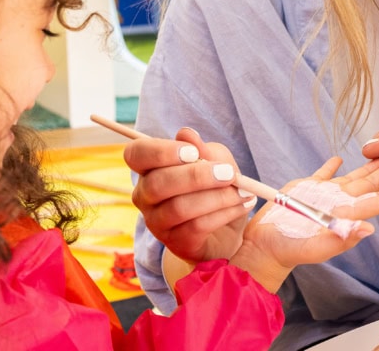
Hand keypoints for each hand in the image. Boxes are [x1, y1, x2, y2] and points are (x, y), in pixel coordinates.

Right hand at [125, 128, 250, 264]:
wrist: (226, 230)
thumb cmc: (214, 188)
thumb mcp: (215, 162)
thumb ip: (203, 149)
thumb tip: (186, 134)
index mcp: (149, 169)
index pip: (136, 154)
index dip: (160, 152)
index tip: (192, 152)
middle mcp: (145, 196)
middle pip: (158, 183)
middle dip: (196, 176)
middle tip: (228, 173)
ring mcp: (157, 222)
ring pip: (179, 207)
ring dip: (217, 197)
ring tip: (242, 192)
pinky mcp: (175, 243)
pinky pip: (196, 227)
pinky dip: (224, 213)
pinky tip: (241, 206)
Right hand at [230, 154, 378, 292]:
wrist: (264, 245)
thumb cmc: (289, 250)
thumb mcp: (314, 248)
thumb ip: (340, 239)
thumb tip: (369, 229)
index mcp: (345, 215)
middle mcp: (340, 203)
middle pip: (373, 184)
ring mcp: (325, 194)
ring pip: (355, 176)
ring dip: (372, 164)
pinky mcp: (307, 188)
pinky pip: (325, 172)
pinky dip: (333, 165)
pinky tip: (341, 157)